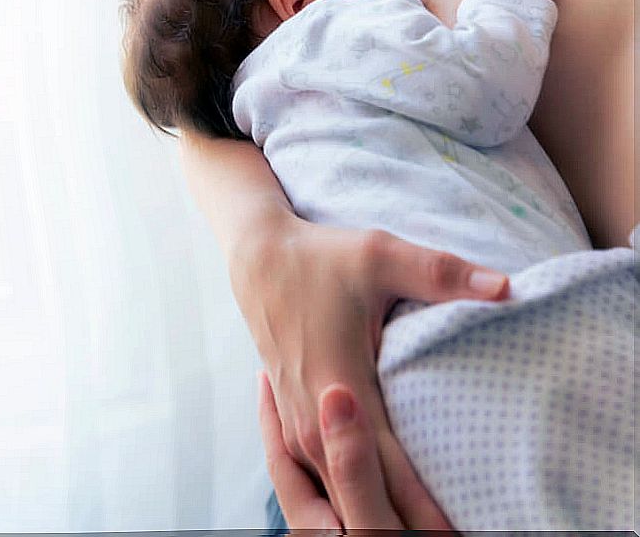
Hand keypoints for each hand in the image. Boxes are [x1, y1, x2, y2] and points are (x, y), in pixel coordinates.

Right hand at [230, 220, 507, 528]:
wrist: (259, 260)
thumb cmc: (319, 259)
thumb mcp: (380, 254)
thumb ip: (443, 274)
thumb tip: (505, 287)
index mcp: (343, 388)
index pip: (395, 475)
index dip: (432, 513)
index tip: (464, 531)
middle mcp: (314, 420)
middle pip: (363, 501)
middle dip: (405, 527)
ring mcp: (298, 425)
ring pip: (334, 497)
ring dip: (373, 517)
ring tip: (421, 533)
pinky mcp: (290, 423)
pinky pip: (316, 481)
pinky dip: (344, 501)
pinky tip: (373, 511)